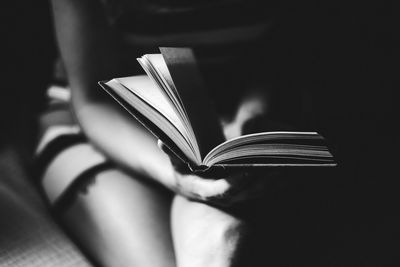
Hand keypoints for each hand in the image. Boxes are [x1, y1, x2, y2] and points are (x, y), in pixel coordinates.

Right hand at [158, 141, 279, 206]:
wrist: (185, 180)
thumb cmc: (180, 165)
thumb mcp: (174, 158)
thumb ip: (171, 151)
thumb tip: (162, 141)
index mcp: (202, 190)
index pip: (222, 191)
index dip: (237, 182)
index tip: (249, 170)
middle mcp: (218, 198)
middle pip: (243, 193)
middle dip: (261, 181)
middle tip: (275, 166)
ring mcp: (230, 198)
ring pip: (254, 194)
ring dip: (270, 183)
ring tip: (285, 166)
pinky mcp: (241, 195)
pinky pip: (259, 191)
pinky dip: (272, 184)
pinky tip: (285, 172)